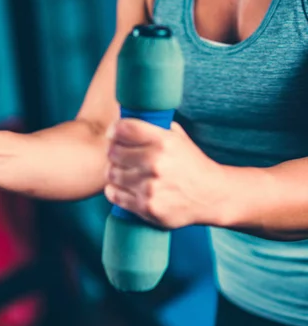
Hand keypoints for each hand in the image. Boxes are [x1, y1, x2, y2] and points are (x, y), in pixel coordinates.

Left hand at [104, 118, 225, 229]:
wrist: (212, 196)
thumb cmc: (192, 164)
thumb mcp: (179, 138)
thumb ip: (156, 127)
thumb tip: (129, 118)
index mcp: (163, 141)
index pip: (124, 129)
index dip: (115, 130)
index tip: (114, 133)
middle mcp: (155, 163)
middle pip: (113, 151)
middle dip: (113, 151)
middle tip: (117, 154)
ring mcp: (150, 187)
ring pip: (112, 173)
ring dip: (113, 171)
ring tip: (120, 171)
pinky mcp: (146, 207)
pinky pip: (115, 195)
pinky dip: (113, 190)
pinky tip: (119, 186)